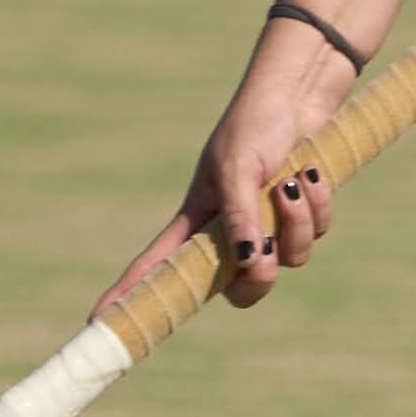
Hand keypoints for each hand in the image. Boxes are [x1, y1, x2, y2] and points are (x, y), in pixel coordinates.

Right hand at [96, 21, 353, 317]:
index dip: (132, 295)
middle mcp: (232, 230)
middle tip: (264, 252)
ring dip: (296, 222)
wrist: (301, 92)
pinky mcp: (302, 214)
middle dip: (259, 277)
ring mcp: (270, 224)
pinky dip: (317, 203)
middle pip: (241, 289)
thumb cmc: (254, 124)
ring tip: (291, 180)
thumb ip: (239, 215)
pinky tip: (309, 171)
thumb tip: (247, 261)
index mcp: (198, 219)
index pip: (158, 266)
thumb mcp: (238, 167)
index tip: (98, 323)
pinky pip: (316, 231)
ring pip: (289, 259)